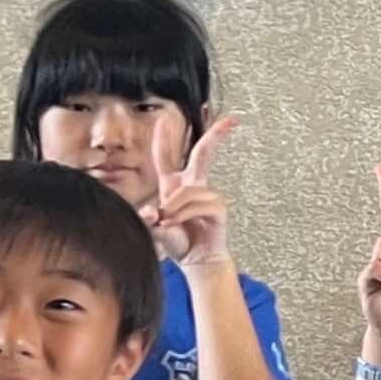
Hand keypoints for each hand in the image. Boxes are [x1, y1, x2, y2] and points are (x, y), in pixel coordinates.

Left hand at [146, 115, 241, 268]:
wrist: (196, 260)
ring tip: (165, 222)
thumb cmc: (178, 242)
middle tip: (230, 120)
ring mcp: (207, 195)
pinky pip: (196, 204)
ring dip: (173, 207)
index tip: (164, 120)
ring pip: (187, 191)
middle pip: (202, 154)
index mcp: (173, 186)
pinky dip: (182, 215)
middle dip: (215, 135)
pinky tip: (175, 225)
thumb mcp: (155, 229)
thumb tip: (151, 212)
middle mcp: (192, 185)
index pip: (166, 158)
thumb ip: (150, 219)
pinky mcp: (217, 207)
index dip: (163, 139)